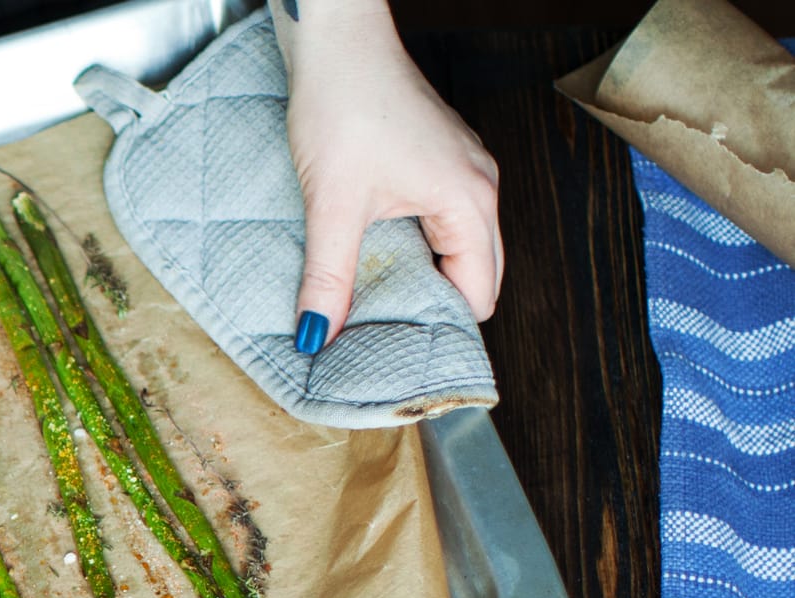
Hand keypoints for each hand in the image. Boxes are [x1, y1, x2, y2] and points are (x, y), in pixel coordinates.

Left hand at [282, 14, 501, 349]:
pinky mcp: (439, 159)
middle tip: (387, 341)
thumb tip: (316, 335)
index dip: (441, 331)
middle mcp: (480, 187)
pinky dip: (417, 245)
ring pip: (459, 247)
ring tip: (377, 304)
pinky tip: (375, 256)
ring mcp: (463, 170)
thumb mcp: (332, 205)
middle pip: (478, 275)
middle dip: (436, 309)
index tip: (399, 357)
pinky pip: (443, 220)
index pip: (478, 295)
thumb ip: (328, 277)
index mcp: (470, 202)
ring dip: (424, 276)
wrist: (337, 42)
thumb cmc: (343, 106)